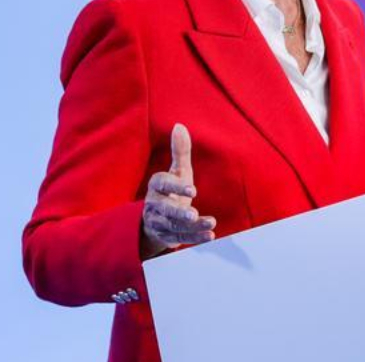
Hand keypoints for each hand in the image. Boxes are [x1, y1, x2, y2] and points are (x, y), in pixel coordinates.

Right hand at [140, 124, 215, 257]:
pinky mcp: (166, 236)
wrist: (155, 219)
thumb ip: (179, 151)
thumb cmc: (171, 189)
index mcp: (156, 185)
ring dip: (192, 227)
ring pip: (174, 225)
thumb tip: (179, 126)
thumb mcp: (177, 170)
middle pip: (165, 208)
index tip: (192, 189)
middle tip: (192, 213)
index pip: (162, 183)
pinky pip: (180, 238)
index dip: (175, 186)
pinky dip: (195, 238)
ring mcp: (159, 222)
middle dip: (179, 212)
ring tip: (210, 224)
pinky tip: (209, 235)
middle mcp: (155, 204)